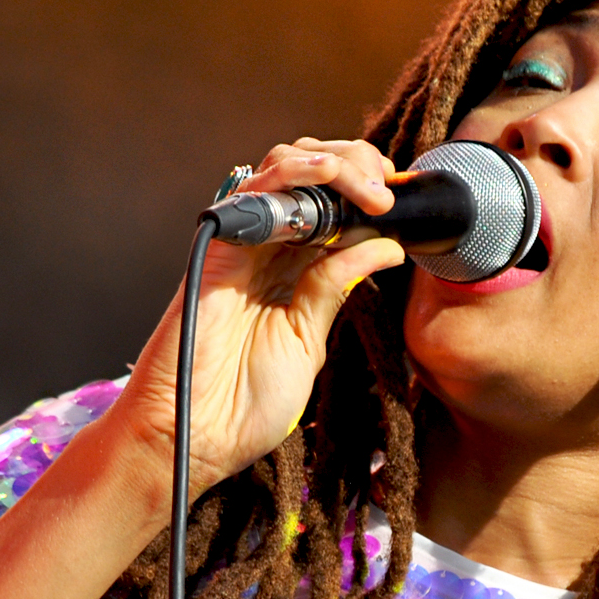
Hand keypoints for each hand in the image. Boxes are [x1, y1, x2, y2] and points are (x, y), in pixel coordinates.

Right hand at [110, 138, 406, 493]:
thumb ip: (336, 286)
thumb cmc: (244, 404)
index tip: (403, 202)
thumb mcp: (309, 340)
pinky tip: (332, 179)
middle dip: (358, 165)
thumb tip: (386, 246)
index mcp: (294, 272)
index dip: (369, 193)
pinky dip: (298, 172)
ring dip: (337, 163)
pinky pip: (257, 189)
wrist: (195, 436)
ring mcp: (244, 243)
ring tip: (372, 188)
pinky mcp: (221, 244)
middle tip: (390, 189)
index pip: (334, 208)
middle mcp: (269, 249)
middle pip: (312, 175)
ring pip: (286, 167)